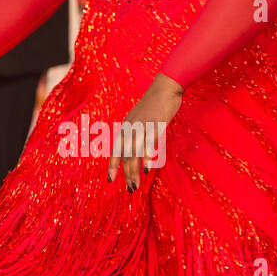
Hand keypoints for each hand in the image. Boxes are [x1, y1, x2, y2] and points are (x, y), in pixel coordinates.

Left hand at [108, 75, 183, 190]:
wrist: (166, 87)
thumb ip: (139, 132)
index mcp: (126, 126)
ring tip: (135, 185)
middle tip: (130, 189)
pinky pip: (147, 144)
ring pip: (134, 153)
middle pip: (125, 155)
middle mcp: (131, 128)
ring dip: (133, 171)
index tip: (110, 180)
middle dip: (126, 174)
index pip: (116, 149)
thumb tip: (140, 147)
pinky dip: (146, 157)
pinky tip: (146, 169)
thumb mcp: (143, 118)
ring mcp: (142, 127)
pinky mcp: (154, 125)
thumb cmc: (156, 103)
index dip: (113, 165)